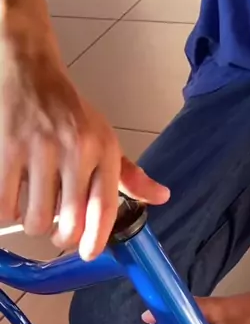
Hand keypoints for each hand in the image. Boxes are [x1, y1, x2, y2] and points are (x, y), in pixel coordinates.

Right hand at [0, 15, 168, 259]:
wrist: (29, 68)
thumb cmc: (69, 112)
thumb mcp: (104, 138)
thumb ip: (129, 175)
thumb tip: (161, 197)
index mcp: (103, 150)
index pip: (105, 207)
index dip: (97, 239)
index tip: (88, 255)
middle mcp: (76, 149)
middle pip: (70, 222)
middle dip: (62, 239)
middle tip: (57, 234)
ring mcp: (41, 148)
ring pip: (36, 218)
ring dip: (33, 225)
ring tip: (33, 213)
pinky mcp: (9, 147)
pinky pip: (6, 203)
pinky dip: (7, 213)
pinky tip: (12, 203)